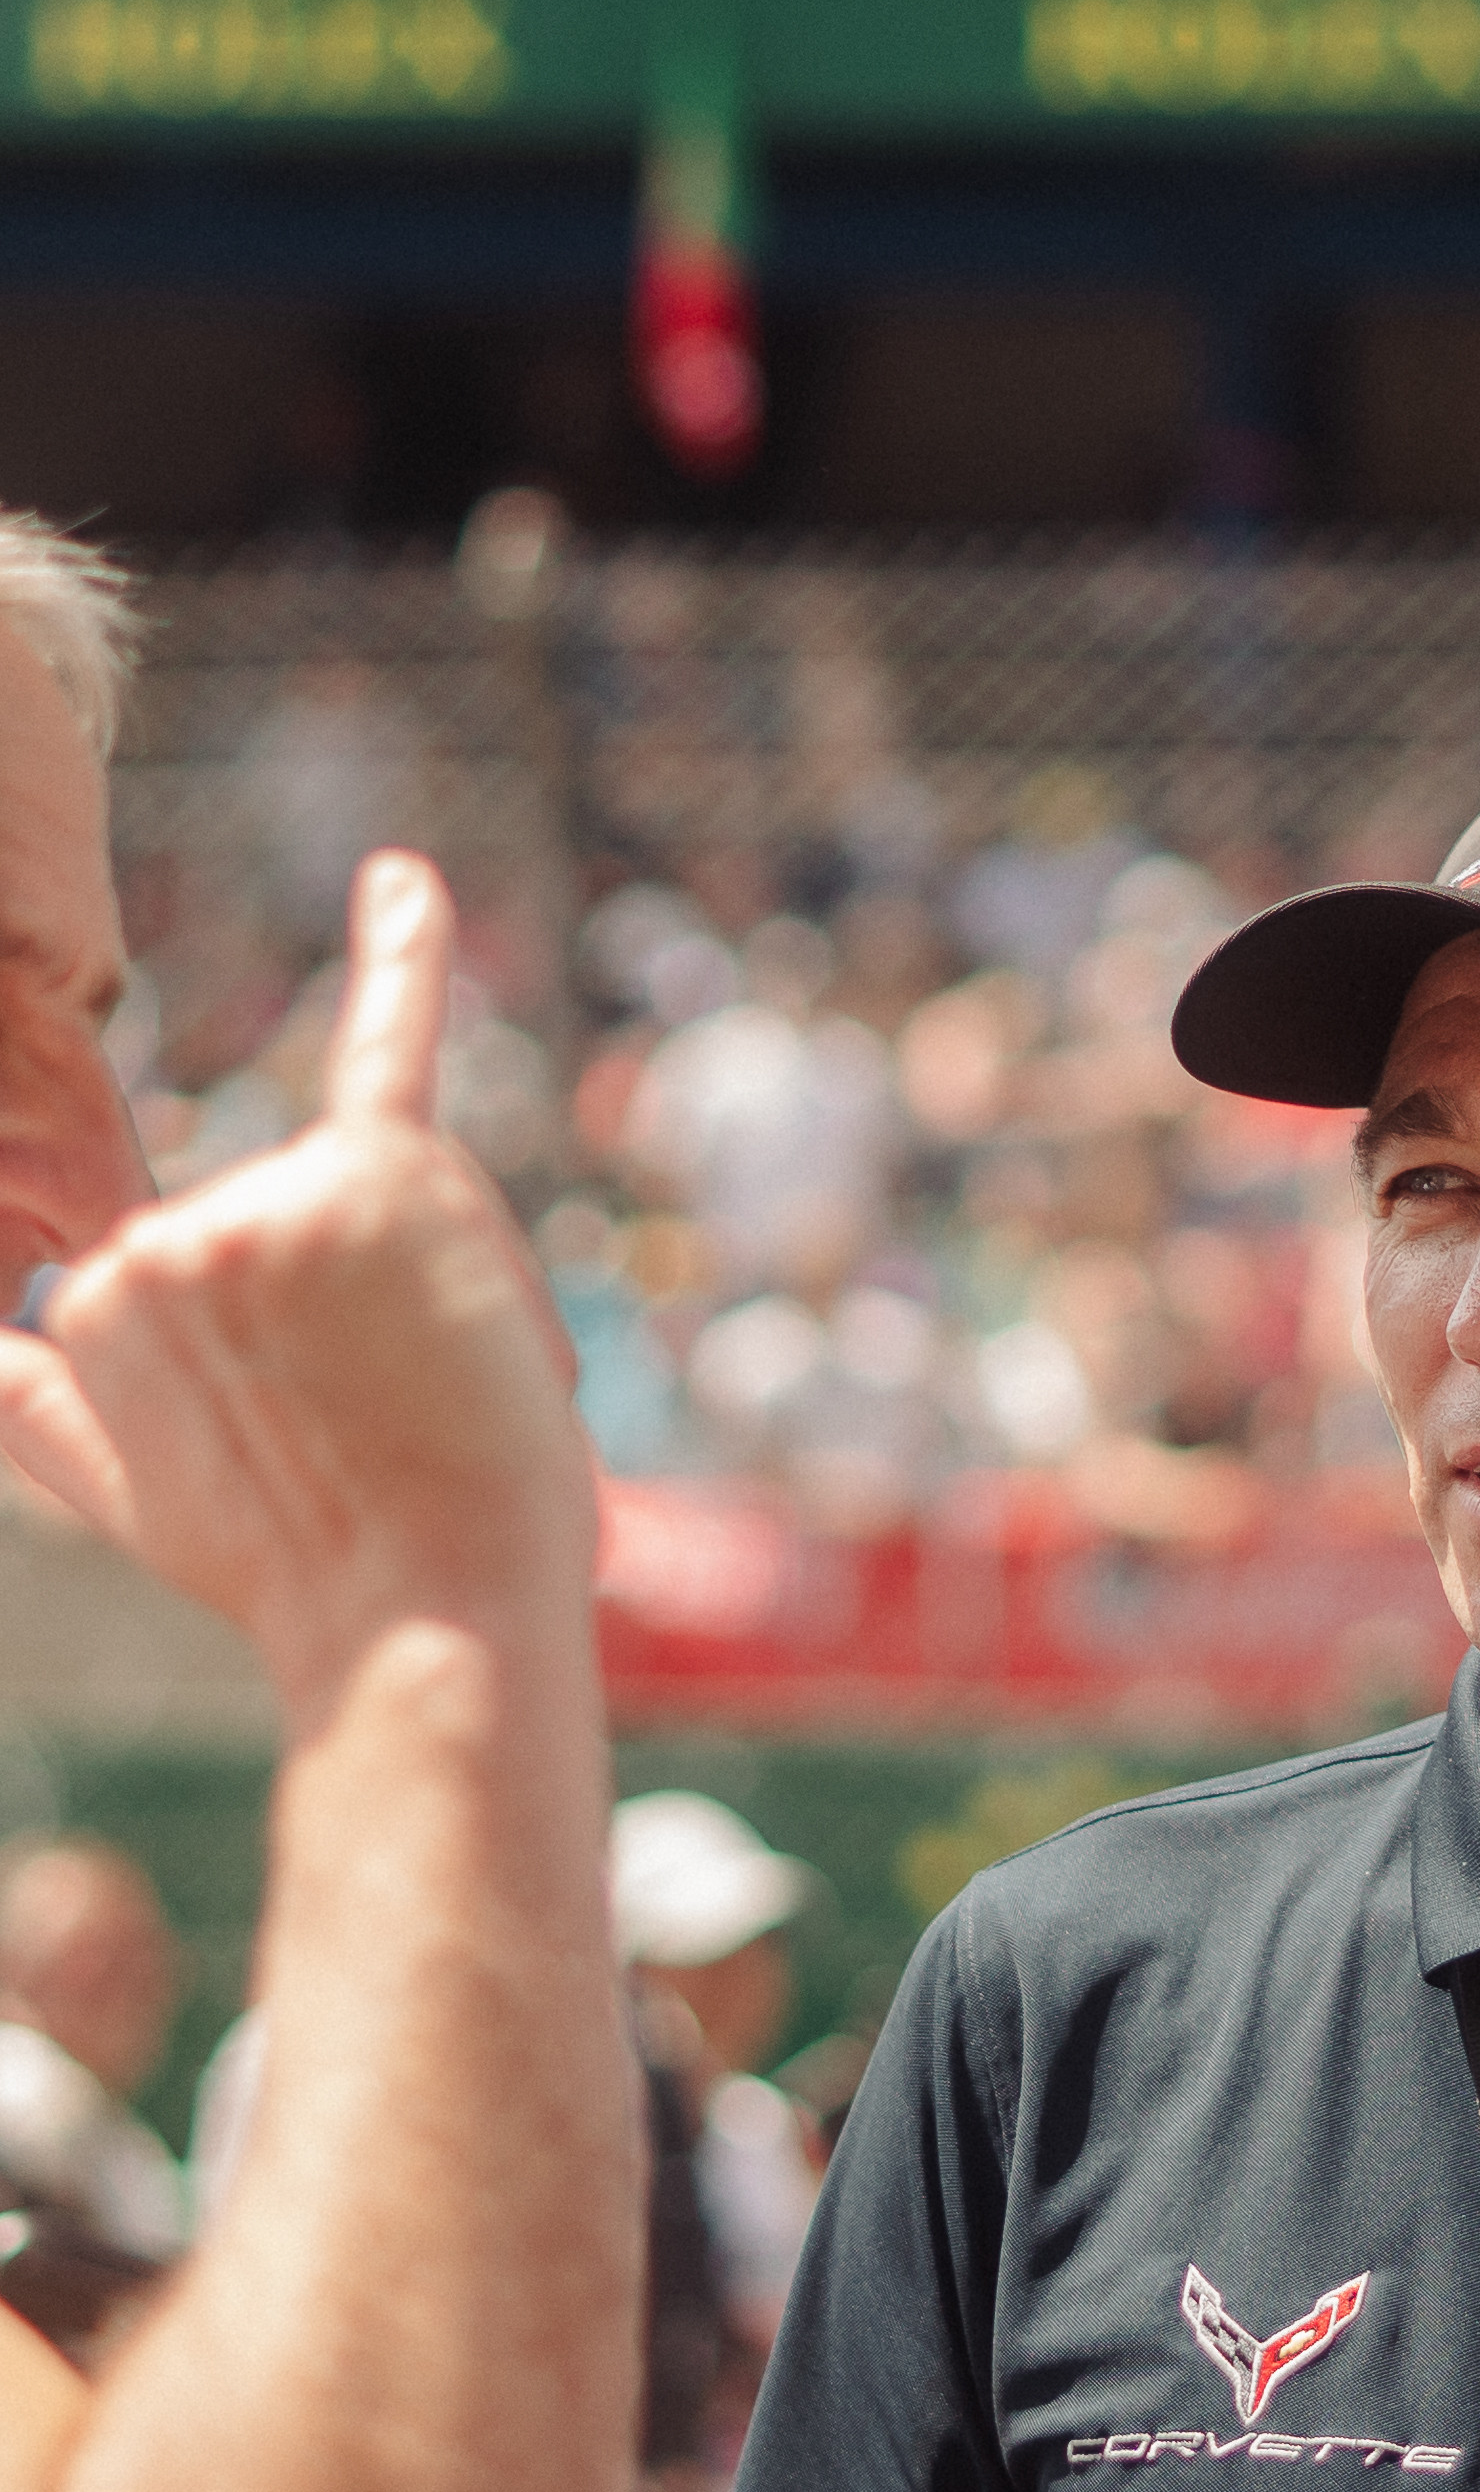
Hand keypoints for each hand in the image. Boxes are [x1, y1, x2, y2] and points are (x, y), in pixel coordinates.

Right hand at [0, 855, 594, 1718]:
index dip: (289, 1358)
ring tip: (428, 1396)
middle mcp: (164, 1231)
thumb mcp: (119, 1489)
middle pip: (293, 1230)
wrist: (419, 1615)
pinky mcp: (378, 1184)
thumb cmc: (297, 1564)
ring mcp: (263, 1200)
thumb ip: (26, 1403)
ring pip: (368, 1211)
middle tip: (384, 1428)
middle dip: (367, 1323)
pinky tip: (402, 876)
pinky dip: (404, 954)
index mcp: (102, 1290)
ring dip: (428, 1298)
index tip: (302, 1444)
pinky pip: (389, 1044)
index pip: (205, 1272)